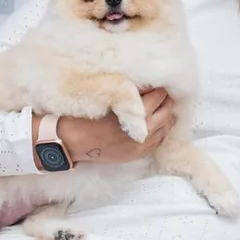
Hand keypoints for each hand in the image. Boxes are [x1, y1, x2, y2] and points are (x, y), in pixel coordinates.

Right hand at [39, 88, 176, 165]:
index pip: (158, 97)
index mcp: (136, 114)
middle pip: (166, 112)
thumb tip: (145, 86)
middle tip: (163, 95)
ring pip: (165, 128)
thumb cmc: (87, 116)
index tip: (157, 85)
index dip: (159, 89)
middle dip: (166, 102)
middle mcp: (144, 130)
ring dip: (166, 117)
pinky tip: (158, 126)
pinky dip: (161, 132)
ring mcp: (141, 144)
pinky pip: (158, 142)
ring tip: (163, 109)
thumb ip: (129, 93)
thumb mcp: (109, 98)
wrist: (73, 141)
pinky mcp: (137, 154)